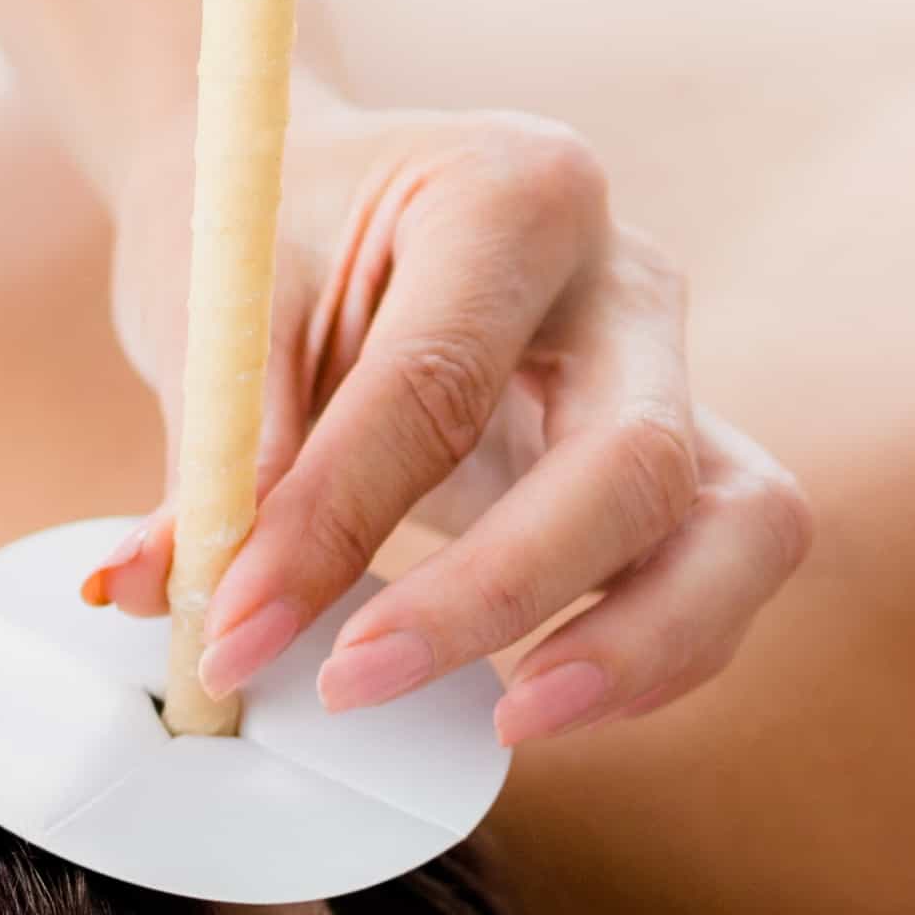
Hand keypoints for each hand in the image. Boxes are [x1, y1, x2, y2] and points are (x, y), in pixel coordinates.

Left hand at [90, 97, 804, 746]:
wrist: (331, 196)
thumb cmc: (276, 229)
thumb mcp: (220, 308)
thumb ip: (220, 459)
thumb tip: (171, 601)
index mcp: (513, 192)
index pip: (441, 382)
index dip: (335, 523)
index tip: (234, 629)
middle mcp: (625, 276)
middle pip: (633, 459)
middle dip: (498, 596)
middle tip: (354, 684)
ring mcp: (674, 368)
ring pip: (743, 523)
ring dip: (643, 643)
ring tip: (514, 723)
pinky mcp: (687, 452)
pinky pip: (723, 564)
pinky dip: (656, 651)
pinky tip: (538, 696)